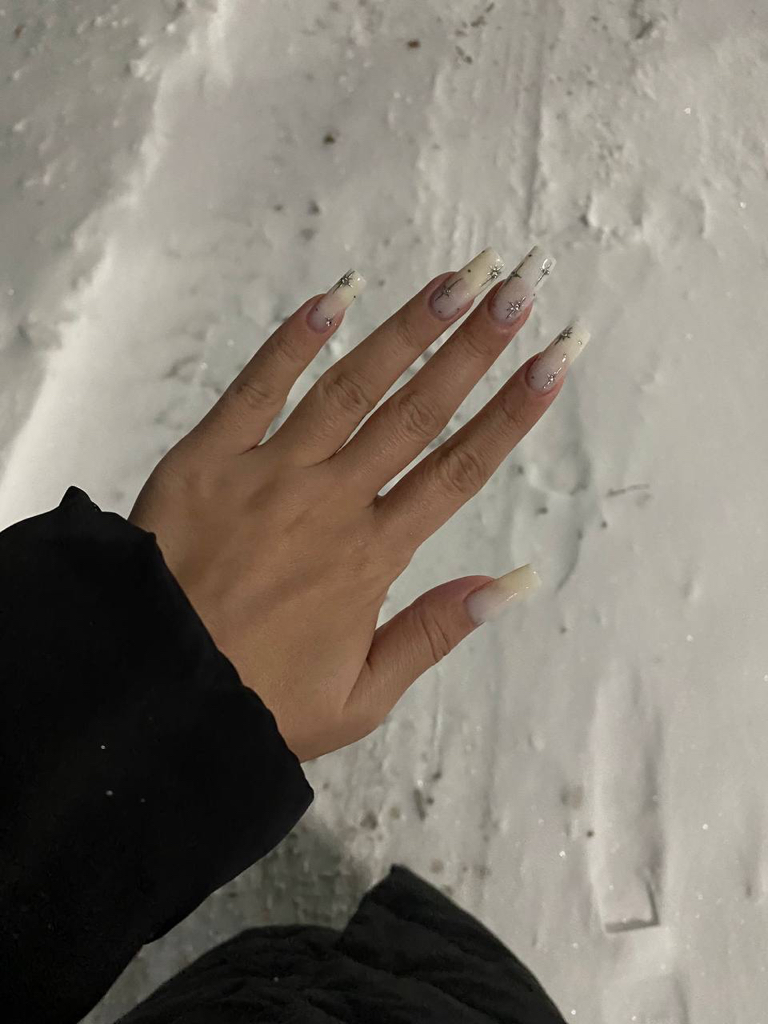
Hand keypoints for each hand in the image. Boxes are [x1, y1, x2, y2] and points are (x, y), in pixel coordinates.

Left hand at [128, 246, 589, 761]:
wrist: (148, 690)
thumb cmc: (258, 702)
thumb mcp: (360, 697)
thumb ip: (433, 633)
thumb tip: (508, 585)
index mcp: (371, 558)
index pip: (459, 471)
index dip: (512, 414)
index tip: (554, 361)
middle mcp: (330, 502)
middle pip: (418, 413)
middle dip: (475, 348)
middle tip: (520, 288)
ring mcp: (268, 473)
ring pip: (352, 389)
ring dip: (407, 331)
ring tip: (459, 279)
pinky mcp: (208, 458)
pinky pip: (256, 389)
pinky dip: (294, 341)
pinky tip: (336, 295)